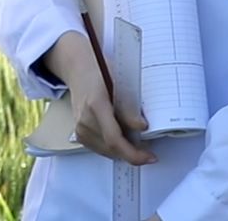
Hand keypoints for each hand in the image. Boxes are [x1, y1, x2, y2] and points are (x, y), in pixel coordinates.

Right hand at [42, 31, 154, 165]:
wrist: (79, 71)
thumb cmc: (100, 73)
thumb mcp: (120, 84)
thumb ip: (129, 109)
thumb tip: (142, 127)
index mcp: (95, 105)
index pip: (113, 138)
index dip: (132, 152)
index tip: (149, 156)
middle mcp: (84, 120)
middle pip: (111, 148)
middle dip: (132, 154)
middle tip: (148, 153)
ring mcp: (80, 128)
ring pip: (106, 151)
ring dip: (124, 152)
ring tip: (137, 145)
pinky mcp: (80, 134)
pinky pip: (100, 149)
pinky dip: (114, 148)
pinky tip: (123, 141)